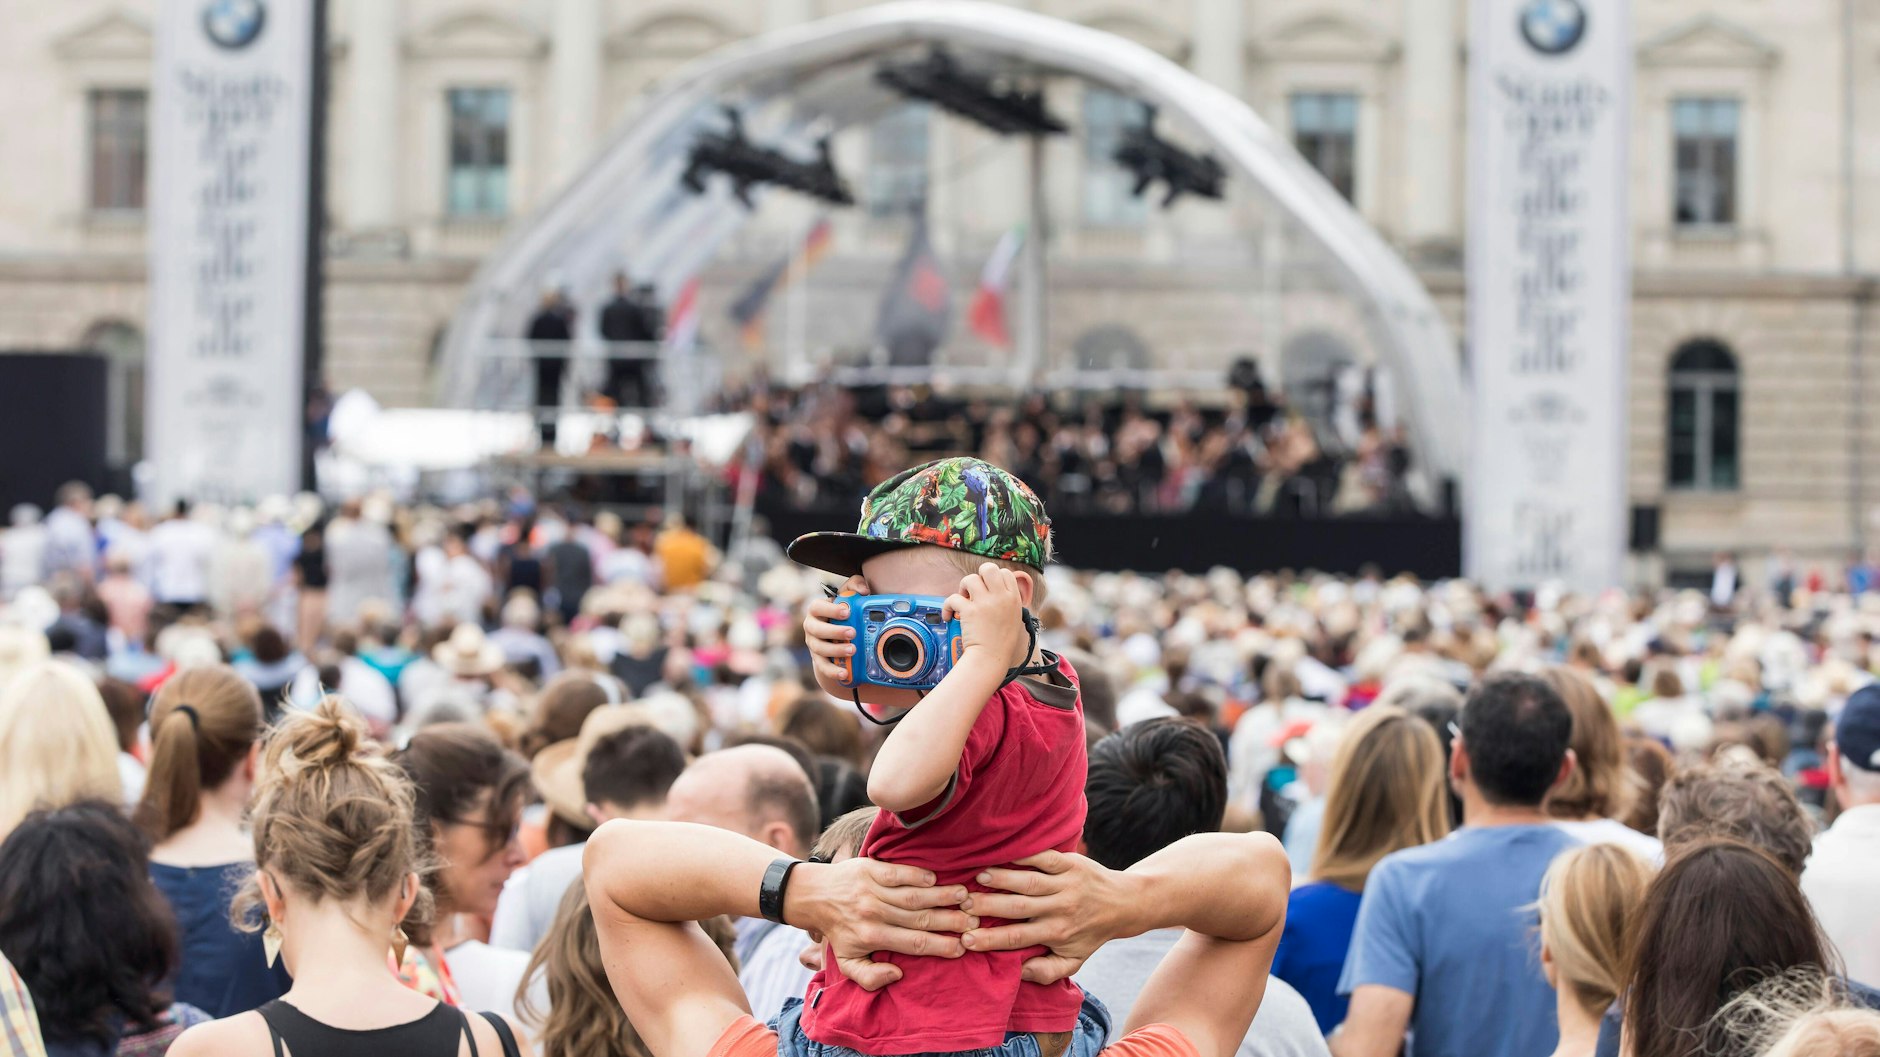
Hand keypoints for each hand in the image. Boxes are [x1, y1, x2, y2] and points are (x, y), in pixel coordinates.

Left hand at [783, 857, 978, 990]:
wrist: (813, 895)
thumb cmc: (837, 930)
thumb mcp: (847, 961)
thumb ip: (870, 977)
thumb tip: (897, 976)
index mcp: (871, 938)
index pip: (913, 943)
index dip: (939, 946)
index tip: (961, 947)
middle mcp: (874, 914)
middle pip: (919, 918)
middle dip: (949, 920)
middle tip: (974, 921)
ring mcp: (873, 889)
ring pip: (914, 895)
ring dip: (942, 895)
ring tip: (965, 897)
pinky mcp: (871, 868)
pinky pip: (899, 872)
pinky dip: (919, 875)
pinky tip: (937, 878)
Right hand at [804, 575, 866, 688]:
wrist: (837, 636)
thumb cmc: (842, 613)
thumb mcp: (848, 596)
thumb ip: (855, 585)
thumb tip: (863, 590)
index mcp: (817, 610)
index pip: (817, 607)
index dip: (830, 609)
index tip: (846, 612)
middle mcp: (812, 627)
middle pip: (816, 629)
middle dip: (834, 631)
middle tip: (853, 633)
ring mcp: (814, 644)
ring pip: (819, 649)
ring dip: (836, 650)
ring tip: (852, 650)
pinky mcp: (819, 659)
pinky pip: (823, 667)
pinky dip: (833, 671)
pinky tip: (844, 673)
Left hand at [943, 563, 1025, 665]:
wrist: (991, 659)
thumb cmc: (1001, 643)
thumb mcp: (1014, 618)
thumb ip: (1008, 602)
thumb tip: (994, 589)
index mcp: (1014, 599)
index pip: (1005, 573)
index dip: (994, 578)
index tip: (988, 589)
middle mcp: (1001, 597)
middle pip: (989, 568)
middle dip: (978, 575)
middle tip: (974, 590)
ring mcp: (986, 603)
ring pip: (970, 579)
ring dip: (963, 588)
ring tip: (963, 601)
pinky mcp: (970, 611)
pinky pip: (953, 597)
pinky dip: (948, 606)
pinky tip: (949, 615)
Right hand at [959, 850, 1128, 984]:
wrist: (1123, 903)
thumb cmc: (1090, 933)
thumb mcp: (1073, 960)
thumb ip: (1046, 972)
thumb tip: (1019, 972)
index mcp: (1057, 934)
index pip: (1018, 938)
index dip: (991, 940)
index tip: (966, 939)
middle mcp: (1060, 909)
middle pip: (1019, 907)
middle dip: (989, 905)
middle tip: (962, 903)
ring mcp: (1066, 884)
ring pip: (1030, 881)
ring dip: (1003, 878)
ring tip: (977, 876)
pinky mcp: (1070, 863)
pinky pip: (1045, 858)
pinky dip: (1025, 855)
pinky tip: (1003, 854)